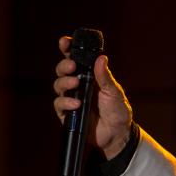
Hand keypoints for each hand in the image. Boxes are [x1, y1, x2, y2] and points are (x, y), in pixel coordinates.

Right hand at [52, 35, 133, 159]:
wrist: (118, 134)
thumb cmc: (117, 111)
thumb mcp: (114, 92)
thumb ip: (105, 77)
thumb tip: (101, 58)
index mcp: (89, 76)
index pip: (75, 59)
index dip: (68, 49)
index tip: (66, 42)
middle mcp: (78, 85)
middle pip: (62, 70)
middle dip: (64, 65)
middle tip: (72, 66)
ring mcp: (71, 98)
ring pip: (58, 85)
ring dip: (65, 82)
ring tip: (76, 83)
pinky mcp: (67, 114)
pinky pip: (59, 104)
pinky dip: (66, 102)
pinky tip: (76, 104)